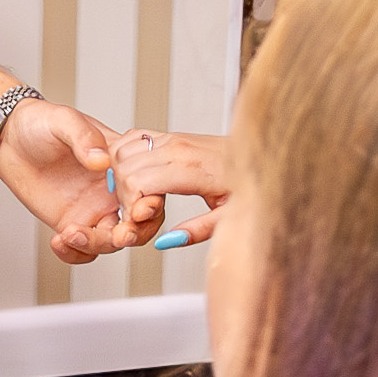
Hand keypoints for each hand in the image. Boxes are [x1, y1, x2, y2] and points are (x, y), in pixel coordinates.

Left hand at [0, 95, 138, 259]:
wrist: (9, 138)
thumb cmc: (41, 123)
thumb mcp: (63, 121)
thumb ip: (84, 137)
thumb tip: (101, 160)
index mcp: (121, 164)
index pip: (149, 190)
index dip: (151, 205)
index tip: (137, 213)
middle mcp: (112, 190)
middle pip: (138, 224)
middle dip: (131, 236)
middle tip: (116, 237)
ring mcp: (93, 209)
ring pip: (111, 242)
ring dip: (95, 244)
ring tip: (68, 233)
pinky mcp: (72, 223)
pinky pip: (83, 250)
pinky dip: (75, 254)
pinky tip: (57, 241)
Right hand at [103, 126, 239, 252]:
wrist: (258, 155)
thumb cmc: (247, 185)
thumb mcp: (229, 217)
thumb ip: (197, 231)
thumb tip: (167, 241)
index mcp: (193, 169)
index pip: (138, 183)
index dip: (130, 206)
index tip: (139, 220)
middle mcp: (179, 148)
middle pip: (125, 168)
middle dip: (122, 194)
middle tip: (136, 211)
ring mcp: (173, 138)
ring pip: (122, 151)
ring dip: (119, 175)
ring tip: (134, 195)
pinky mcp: (170, 135)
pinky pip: (131, 138)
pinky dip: (122, 156)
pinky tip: (132, 174)